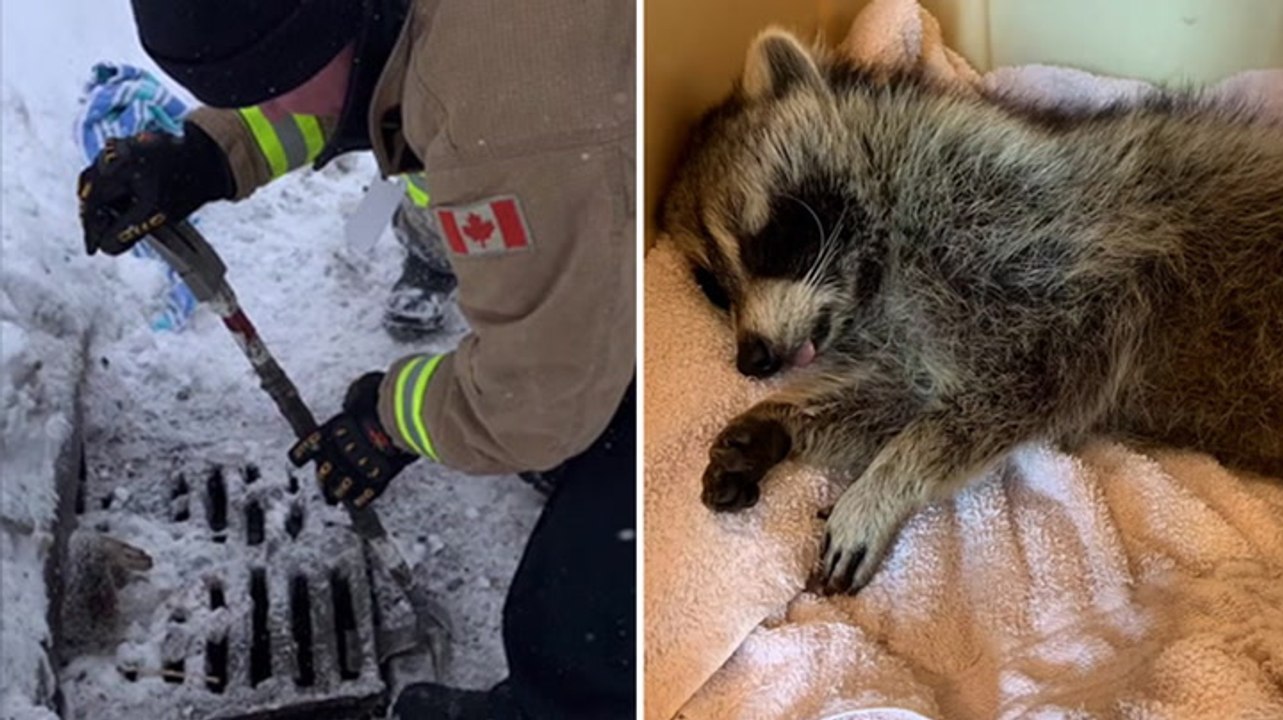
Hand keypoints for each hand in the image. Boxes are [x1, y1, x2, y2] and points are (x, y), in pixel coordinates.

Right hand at [77, 122, 233, 255]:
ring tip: (114, 226)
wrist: (208, 159)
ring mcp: (119, 148)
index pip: (91, 203)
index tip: (93, 248)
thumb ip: (127, 231)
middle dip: (96, 217)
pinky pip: (112, 174)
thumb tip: (105, 247)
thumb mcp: (154, 214)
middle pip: (91, 191)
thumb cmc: (185, 183)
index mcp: (114, 166)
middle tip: (101, 237)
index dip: (91, 229)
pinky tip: (124, 207)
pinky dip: (114, 193)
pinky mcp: (128, 150)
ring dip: (104, 205)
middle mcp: (111, 153)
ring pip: (100, 182)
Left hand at [289, 372, 418, 508]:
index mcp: (331, 432)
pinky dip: (361, 499)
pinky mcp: (378, 479)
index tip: (298, 460)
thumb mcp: (364, 388)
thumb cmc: (382, 397)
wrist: (401, 414)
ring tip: (337, 498)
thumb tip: (357, 396)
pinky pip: (365, 496)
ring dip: (337, 494)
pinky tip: (359, 501)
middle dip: (322, 481)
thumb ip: (355, 398)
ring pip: (339, 491)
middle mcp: (339, 454)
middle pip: (322, 475)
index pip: (305, 450)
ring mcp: (358, 469)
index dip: (301, 455)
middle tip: (323, 485)